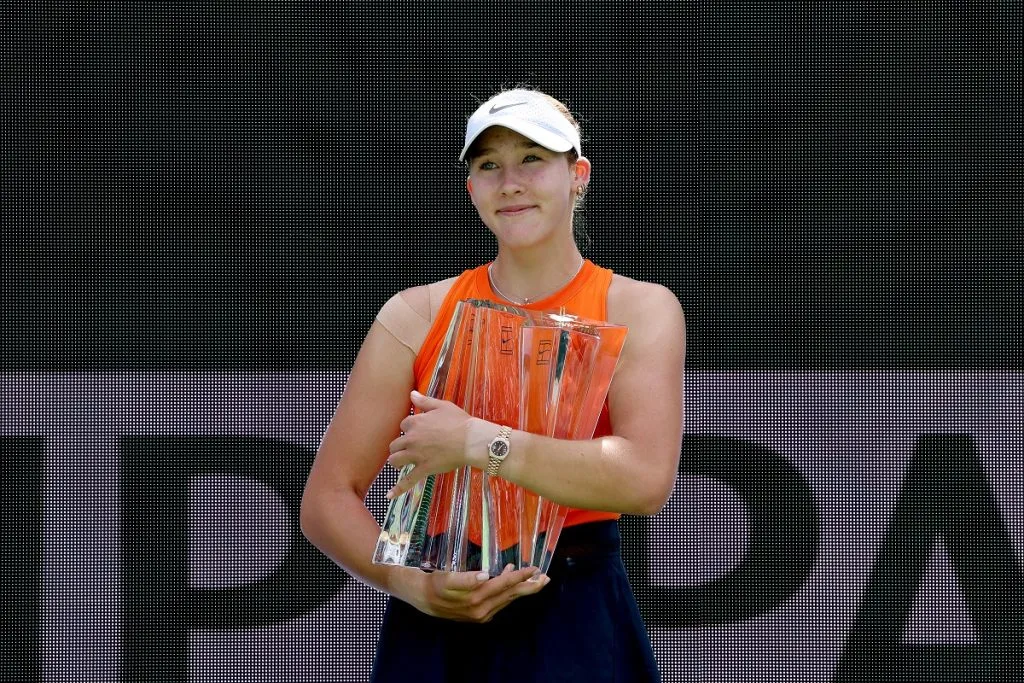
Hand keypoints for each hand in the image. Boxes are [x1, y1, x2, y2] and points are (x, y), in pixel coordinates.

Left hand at [386, 391, 481, 497]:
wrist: (471, 440)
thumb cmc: (460, 421)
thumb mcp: (442, 406)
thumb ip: (424, 401)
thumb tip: (411, 394)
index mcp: (416, 422)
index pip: (404, 425)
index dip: (410, 429)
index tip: (418, 432)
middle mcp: (412, 438)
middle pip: (395, 444)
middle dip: (399, 447)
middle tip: (407, 449)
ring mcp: (416, 455)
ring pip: (395, 460)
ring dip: (396, 462)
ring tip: (400, 464)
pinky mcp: (424, 468)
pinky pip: (407, 481)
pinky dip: (398, 489)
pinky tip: (389, 495)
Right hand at [400, 563, 549, 622]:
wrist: (422, 598)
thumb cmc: (435, 584)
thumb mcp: (447, 579)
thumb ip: (466, 579)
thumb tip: (484, 576)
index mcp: (477, 599)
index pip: (505, 585)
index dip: (521, 576)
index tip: (535, 568)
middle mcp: (483, 609)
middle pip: (511, 595)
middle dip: (530, 586)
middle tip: (546, 578)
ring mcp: (482, 613)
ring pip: (507, 599)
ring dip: (521, 589)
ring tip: (535, 579)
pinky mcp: (479, 613)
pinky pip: (499, 600)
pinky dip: (507, 590)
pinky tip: (508, 577)